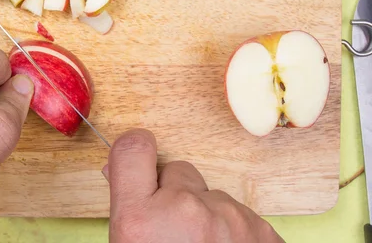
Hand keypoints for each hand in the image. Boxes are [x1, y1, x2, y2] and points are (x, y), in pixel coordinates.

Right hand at [105, 129, 284, 242]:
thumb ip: (128, 204)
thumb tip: (120, 169)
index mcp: (140, 220)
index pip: (133, 149)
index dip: (137, 151)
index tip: (141, 158)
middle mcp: (186, 213)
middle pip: (181, 173)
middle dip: (178, 195)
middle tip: (176, 233)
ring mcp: (231, 222)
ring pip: (215, 198)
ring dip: (210, 218)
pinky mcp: (265, 234)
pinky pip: (243, 217)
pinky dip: (237, 235)